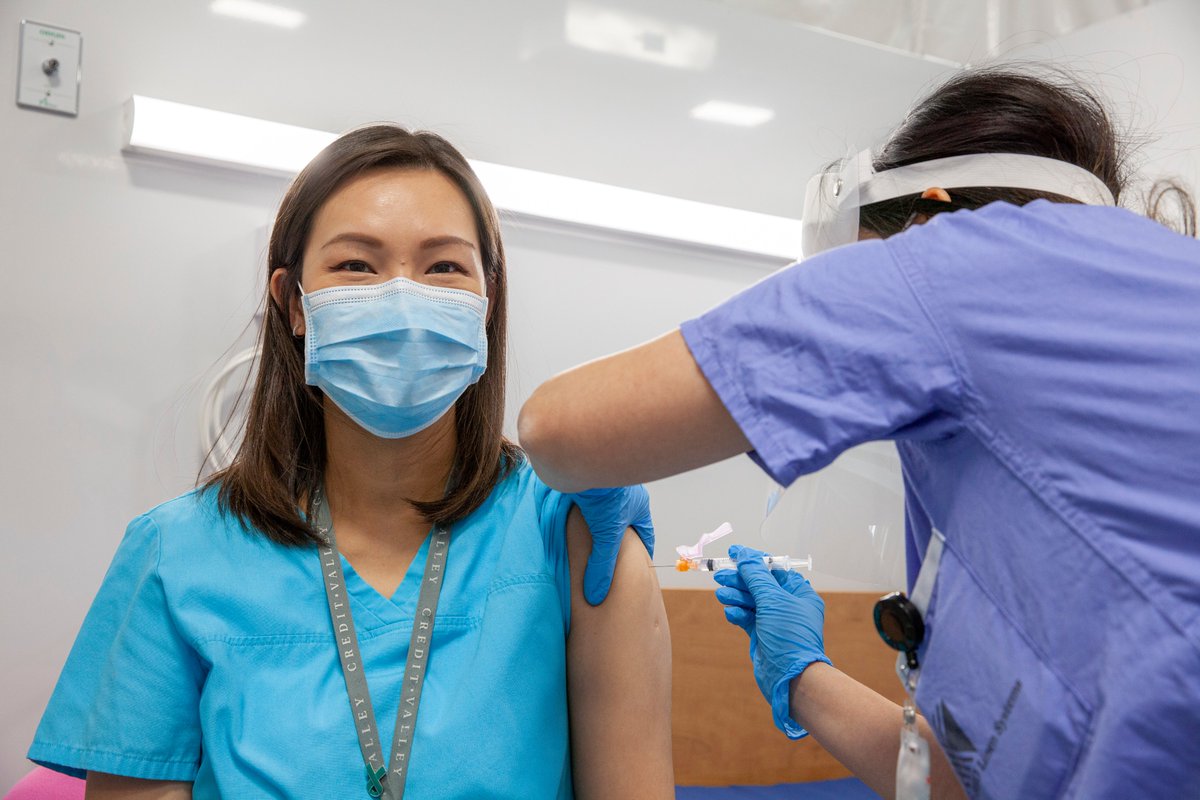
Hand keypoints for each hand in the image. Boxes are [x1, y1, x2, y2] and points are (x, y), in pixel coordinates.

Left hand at [567, 486, 653, 604]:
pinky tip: (573, 520)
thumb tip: (596, 596)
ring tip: (591, 542)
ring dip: (598, 523)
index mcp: (639, 505)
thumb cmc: (605, 493)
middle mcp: (625, 494)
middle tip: (614, 556)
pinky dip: (582, 511)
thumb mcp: (606, 535)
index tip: (638, 566)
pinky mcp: (586, 480)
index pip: (644, 534)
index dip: (641, 551)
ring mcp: (605, 485)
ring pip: (605, 510)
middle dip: (620, 538)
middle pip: (625, 521)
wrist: (584, 456)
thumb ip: (601, 565)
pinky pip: (587, 499)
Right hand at [714, 544, 831, 737]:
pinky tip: (731, 613)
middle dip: (740, 579)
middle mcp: (787, 605)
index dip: (753, 560)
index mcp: (798, 593)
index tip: (734, 552)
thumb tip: (744, 556)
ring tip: (722, 594)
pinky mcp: (761, 634)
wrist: (790, 677)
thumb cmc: (789, 636)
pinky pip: (746, 617)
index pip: (773, 569)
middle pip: (758, 584)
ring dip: (736, 596)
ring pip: (750, 600)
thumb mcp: (773, 600)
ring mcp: (773, 620)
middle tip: (720, 575)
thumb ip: (756, 577)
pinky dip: (738, 613)